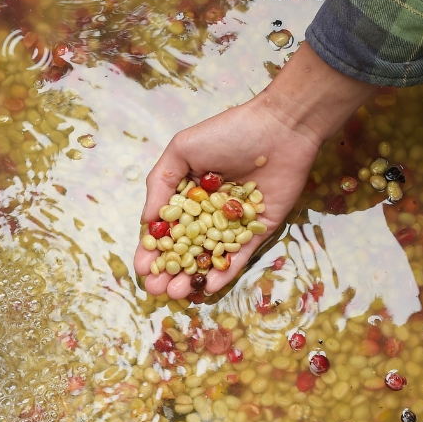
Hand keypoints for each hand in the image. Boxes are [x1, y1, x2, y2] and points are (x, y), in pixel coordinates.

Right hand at [134, 44, 377, 298]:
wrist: (279, 129)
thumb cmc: (228, 132)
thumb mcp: (182, 150)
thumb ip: (161, 185)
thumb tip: (146, 221)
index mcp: (188, 194)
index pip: (166, 228)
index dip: (153, 250)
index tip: (143, 268)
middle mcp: (208, 211)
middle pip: (185, 248)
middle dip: (169, 271)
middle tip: (156, 289)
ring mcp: (234, 223)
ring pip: (209, 257)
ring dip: (192, 276)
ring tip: (177, 292)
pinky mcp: (259, 230)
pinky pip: (240, 256)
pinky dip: (225, 272)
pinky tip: (208, 287)